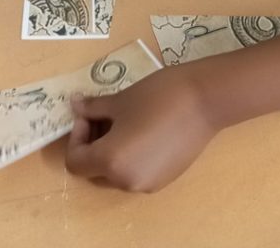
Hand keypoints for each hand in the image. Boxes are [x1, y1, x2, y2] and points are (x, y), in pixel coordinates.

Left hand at [65, 65, 217, 191]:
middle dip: (93, 144)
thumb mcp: (120, 100)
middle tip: (103, 115)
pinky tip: (145, 130)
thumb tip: (75, 106)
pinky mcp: (165, 179)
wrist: (205, 100)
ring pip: (116, 173)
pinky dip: (131, 156)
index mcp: (111, 162)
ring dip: (111, 150)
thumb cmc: (158, 96)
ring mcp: (148, 183)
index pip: (76, 161)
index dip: (76, 136)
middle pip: (94, 170)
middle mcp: (127, 181)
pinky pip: (136, 172)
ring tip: (126, 121)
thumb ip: (93, 108)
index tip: (88, 113)